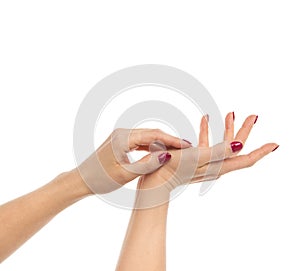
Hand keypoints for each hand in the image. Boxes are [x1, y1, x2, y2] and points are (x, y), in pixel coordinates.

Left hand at [74, 128, 191, 193]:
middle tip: (187, 147)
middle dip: (170, 140)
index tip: (187, 145)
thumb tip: (167, 156)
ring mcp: (120, 136)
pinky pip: (140, 141)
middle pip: (152, 133)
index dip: (172, 140)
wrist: (81, 180)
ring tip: (177, 150)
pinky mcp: (120, 142)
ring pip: (147, 137)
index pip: (154, 135)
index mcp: (123, 138)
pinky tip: (161, 151)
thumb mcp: (125, 174)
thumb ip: (147, 164)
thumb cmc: (100, 179)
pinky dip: (151, 146)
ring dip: (161, 143)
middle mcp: (122, 133)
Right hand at [136, 113, 277, 207]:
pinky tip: (205, 120)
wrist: (156, 179)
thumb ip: (219, 151)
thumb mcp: (197, 158)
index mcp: (219, 166)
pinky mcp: (196, 159)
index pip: (246, 159)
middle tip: (253, 116)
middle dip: (245, 130)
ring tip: (231, 113)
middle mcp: (216, 165)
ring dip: (228, 128)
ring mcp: (206, 162)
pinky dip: (208, 131)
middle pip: (236, 147)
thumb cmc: (173, 169)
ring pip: (222, 143)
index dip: (262, 151)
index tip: (275, 144)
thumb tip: (240, 145)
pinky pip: (206, 143)